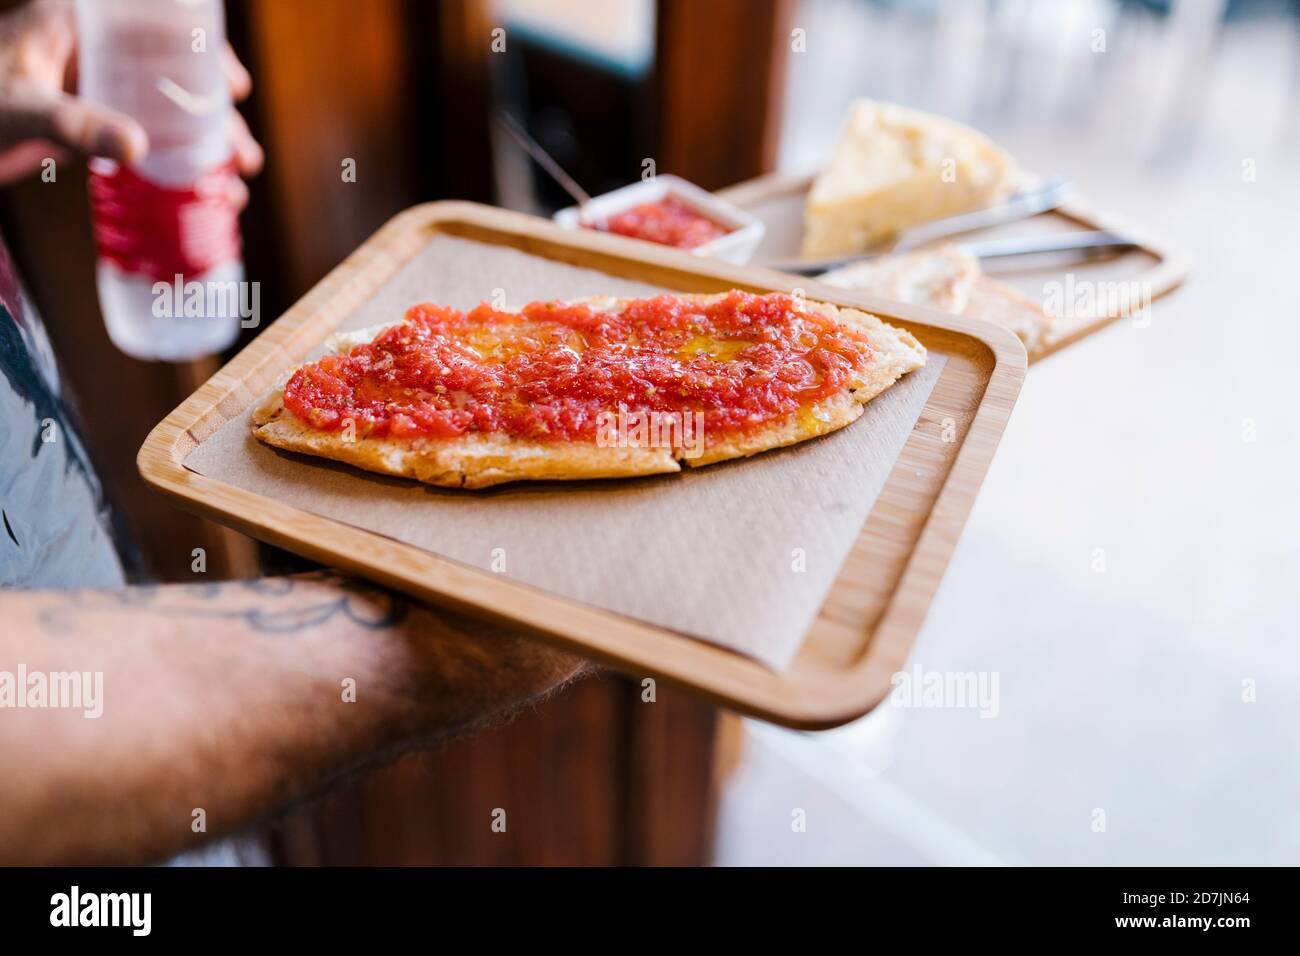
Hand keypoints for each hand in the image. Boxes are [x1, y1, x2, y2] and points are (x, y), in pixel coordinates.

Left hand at [0, 0, 261, 186]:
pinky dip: (175, 169)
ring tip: (233, 187)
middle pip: (175, 79)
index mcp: (79, 25)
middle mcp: (93, 56)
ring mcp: (91, 94)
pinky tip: (199, 197)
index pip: (158, 23)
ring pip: (166, 115)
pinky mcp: (85, 129)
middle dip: (219, 121)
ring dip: (207, 151)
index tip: (236, 87)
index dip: (206, 52)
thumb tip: (137, 148)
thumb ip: (73, 125)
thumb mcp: (20, 108)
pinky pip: (143, 143)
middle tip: (244, 157)